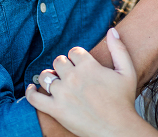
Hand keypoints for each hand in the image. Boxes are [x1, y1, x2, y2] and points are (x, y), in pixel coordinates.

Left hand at [26, 29, 149, 136]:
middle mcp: (73, 77)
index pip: (74, 51)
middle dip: (64, 65)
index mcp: (89, 66)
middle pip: (59, 61)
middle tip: (70, 74)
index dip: (77, 56)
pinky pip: (34, 98)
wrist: (117, 128)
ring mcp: (62, 94)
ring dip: (50, 77)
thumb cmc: (123, 99)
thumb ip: (119, 48)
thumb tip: (112, 30)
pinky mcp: (55, 110)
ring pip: (46, 77)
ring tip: (57, 82)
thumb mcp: (127, 70)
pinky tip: (33, 89)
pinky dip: (31, 92)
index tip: (81, 64)